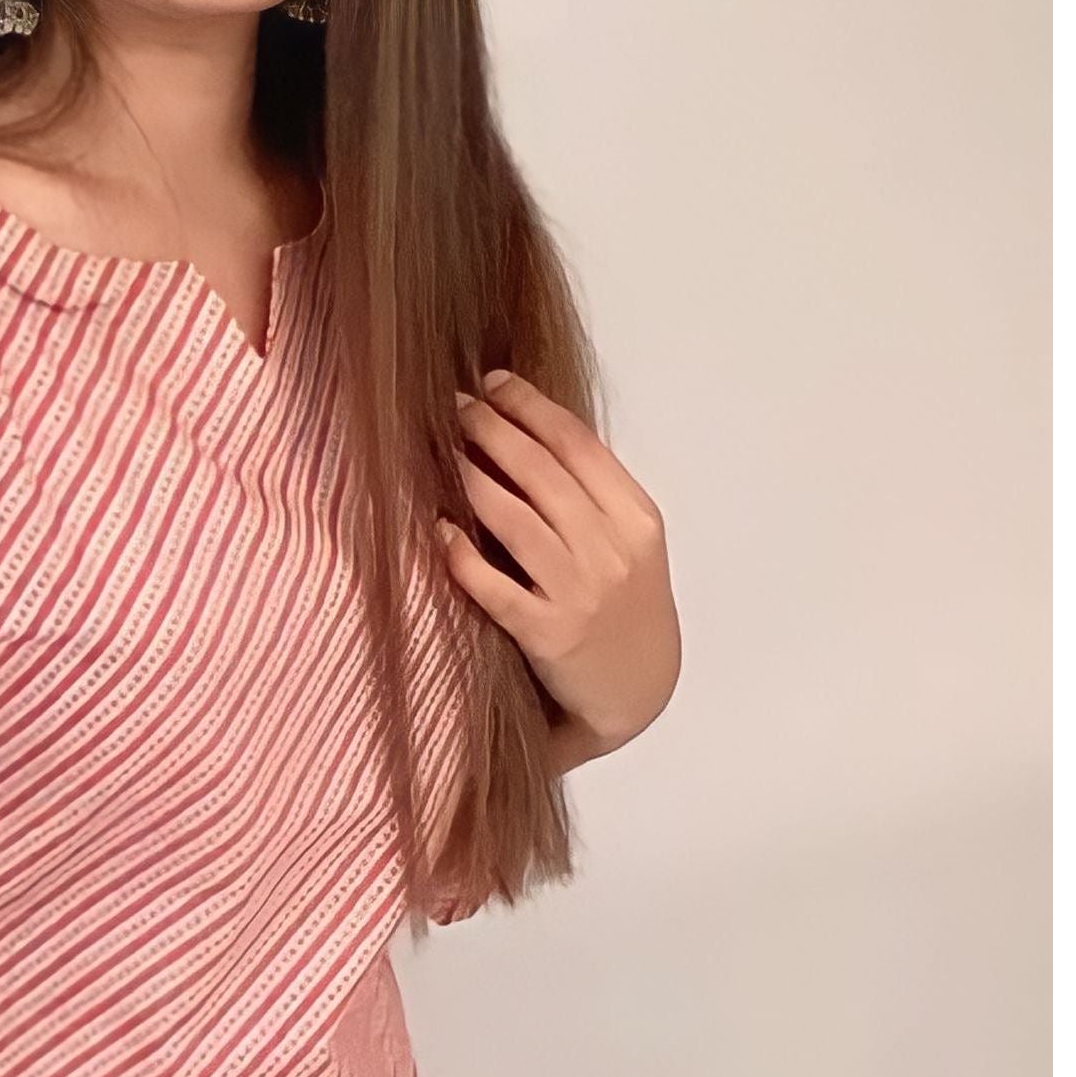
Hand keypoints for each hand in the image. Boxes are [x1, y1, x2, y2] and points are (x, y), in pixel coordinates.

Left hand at [441, 370, 680, 764]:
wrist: (636, 693)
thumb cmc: (625, 609)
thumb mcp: (630, 543)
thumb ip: (591, 494)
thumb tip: (526, 431)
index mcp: (636, 519)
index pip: (579, 445)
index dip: (531, 406)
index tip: (495, 382)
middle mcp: (611, 551)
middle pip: (544, 473)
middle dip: (493, 430)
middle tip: (456, 406)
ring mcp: (580, 594)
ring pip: (517, 520)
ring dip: (474, 479)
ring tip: (443, 451)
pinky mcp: (548, 635)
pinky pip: (496, 587)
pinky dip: (463, 556)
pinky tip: (439, 531)